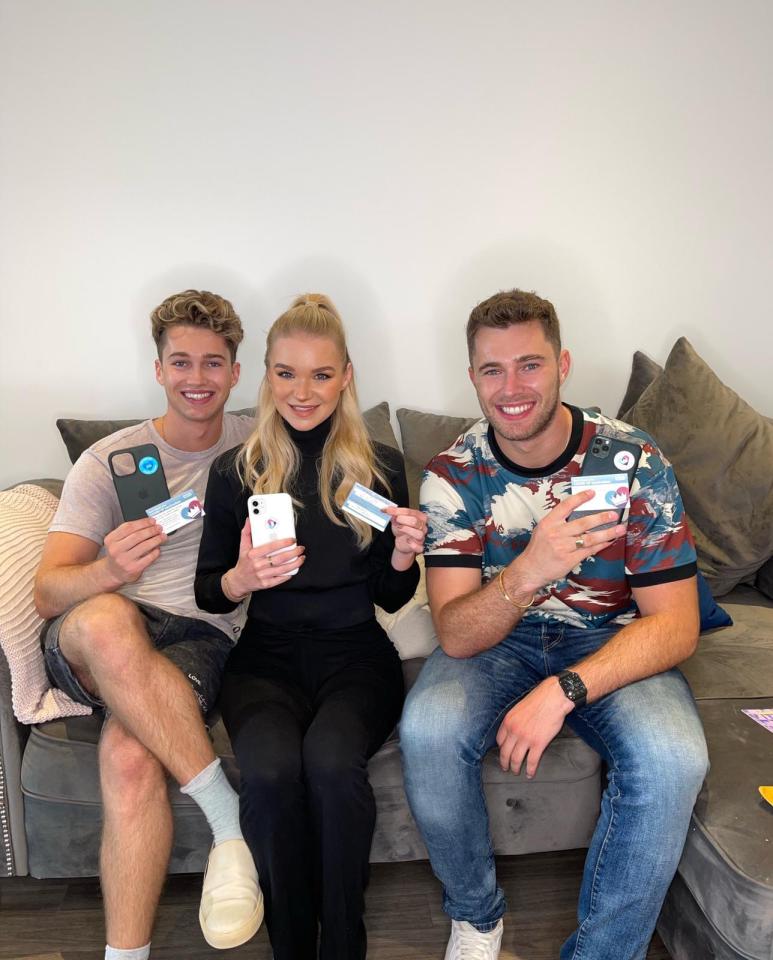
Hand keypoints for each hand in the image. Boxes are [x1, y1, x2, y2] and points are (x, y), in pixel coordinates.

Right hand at [103, 517, 166, 584]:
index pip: (128, 527)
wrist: (113, 572)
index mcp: (111, 539)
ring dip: (156, 539)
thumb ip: (129, 532)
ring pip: (144, 546)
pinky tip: (158, 548)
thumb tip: (150, 524)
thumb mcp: (117, 541)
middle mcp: (116, 550)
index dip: (143, 522)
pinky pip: (149, 557)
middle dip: (151, 530)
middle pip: (137, 536)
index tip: (152, 520)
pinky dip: (156, 551)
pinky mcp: (133, 568)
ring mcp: (124, 560)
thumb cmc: (119, 553)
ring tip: (163, 536)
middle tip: (159, 528)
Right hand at [227, 519, 304, 595]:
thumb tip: (249, 521)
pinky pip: (280, 579)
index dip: (284, 543)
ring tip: (301, 558)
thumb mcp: (243, 547)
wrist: (239, 581)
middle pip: (280, 558)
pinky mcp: (266, 584)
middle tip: (300, 548)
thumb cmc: (244, 563)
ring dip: (295, 563)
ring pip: (283, 569)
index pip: (271, 547)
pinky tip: (294, 569)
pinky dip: (289, 574)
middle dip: (293, 553)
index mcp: (253, 554)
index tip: (292, 540)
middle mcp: (258, 565)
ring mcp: (262, 575)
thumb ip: (247, 533)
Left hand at [384, 506, 426, 568]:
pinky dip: (413, 545)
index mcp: (419, 517)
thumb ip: (394, 516)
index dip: (398, 511)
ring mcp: (421, 536)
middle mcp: (422, 526)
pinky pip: (419, 547)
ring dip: (407, 530)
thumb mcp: (397, 521)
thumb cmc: (402, 530)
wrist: (402, 542)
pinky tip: (408, 541)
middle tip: (396, 520)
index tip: (388, 510)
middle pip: (415, 521)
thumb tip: (389, 511)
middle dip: (403, 519)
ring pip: (418, 533)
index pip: (410, 511)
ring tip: (399, 529)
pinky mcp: (419, 546)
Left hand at [496, 678, 573, 778]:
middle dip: (504, 763)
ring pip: (516, 759)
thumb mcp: (519, 708)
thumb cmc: (539, 700)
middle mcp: (514, 731)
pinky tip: (530, 773)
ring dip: (515, 768)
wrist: (553, 698)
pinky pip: (532, 761)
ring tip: (516, 772)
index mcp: (508, 721)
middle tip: (505, 768)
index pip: (499, 740)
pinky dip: (530, 770)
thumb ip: (514, 720)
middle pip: (505, 752)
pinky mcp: (538, 743)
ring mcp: (526, 738)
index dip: (501, 749)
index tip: (504, 753)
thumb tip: (514, 730)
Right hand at [511, 490, 626, 594]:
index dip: (580, 498)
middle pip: (582, 523)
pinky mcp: (569, 559)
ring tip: (619, 529)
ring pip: (589, 538)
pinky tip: (609, 541)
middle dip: (600, 518)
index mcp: (549, 522)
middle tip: (613, 514)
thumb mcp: (543, 529)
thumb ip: (558, 521)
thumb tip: (580, 512)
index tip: (592, 493)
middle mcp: (556, 533)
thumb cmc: (539, 548)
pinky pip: (589, 550)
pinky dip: (601, 545)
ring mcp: (563, 547)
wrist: (531, 568)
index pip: (566, 506)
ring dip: (607, 533)